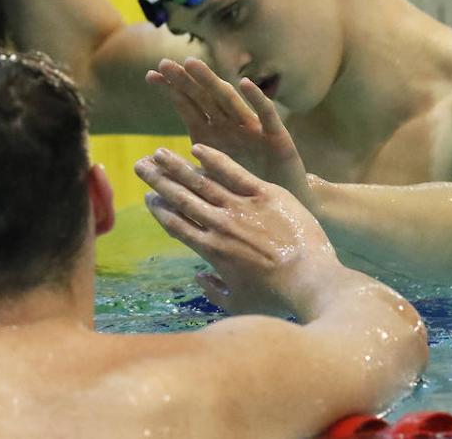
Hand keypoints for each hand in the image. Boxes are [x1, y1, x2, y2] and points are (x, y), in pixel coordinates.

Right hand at [134, 144, 336, 316]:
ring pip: (201, 181)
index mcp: (211, 251)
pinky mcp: (265, 194)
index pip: (176, 224)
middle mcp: (219, 225)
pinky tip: (197, 148)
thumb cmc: (277, 298)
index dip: (159, 208)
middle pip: (181, 198)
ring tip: (159, 152)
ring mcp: (241, 207)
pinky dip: (214, 159)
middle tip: (139, 165)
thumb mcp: (239, 303)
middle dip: (158, 180)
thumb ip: (214, 291)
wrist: (311, 280)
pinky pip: (234, 172)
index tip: (148, 197)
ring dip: (177, 165)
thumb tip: (198, 277)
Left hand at [146, 58, 308, 198]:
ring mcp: (253, 129)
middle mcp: (230, 126)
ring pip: (230, 101)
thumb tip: (144, 161)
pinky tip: (245, 83)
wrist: (276, 211)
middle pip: (205, 98)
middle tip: (165, 63)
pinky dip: (257, 99)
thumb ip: (180, 167)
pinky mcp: (277, 137)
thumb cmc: (240, 192)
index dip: (172, 90)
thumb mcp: (205, 178)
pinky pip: (267, 115)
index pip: (188, 106)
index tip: (150, 75)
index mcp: (212, 134)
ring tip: (193, 65)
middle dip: (185, 80)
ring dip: (212, 82)